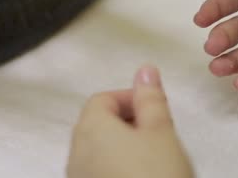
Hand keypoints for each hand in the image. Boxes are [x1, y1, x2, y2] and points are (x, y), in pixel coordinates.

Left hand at [67, 67, 191, 177]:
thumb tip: (145, 70)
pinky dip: (117, 168)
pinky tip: (141, 177)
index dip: (130, 98)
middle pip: (98, 123)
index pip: (103, 98)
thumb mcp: (161, 132)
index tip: (154, 108)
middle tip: (157, 133)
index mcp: (91, 128)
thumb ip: (151, 98)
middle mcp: (76, 152)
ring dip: (123, 147)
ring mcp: (77, 177)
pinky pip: (98, 172)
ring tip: (153, 159)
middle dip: (129, 122)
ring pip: (98, 150)